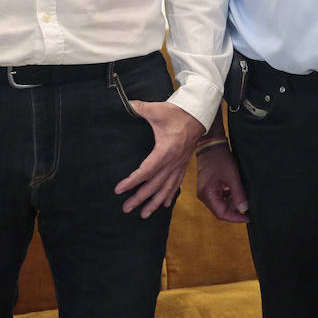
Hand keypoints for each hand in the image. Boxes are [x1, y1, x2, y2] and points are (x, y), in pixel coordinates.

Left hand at [114, 101, 204, 217]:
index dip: (132, 182)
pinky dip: (169, 195)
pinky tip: (164, 205)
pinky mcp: (184, 163)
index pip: (146, 171)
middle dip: (140, 198)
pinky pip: (176, 183)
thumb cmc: (177, 113)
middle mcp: (173, 161)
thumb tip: (126, 103)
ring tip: (144, 215)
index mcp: (165, 150)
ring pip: (167, 188)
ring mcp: (180, 164)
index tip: (119, 189)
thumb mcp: (158, 110)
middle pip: (155, 184)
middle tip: (126, 208)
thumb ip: (140, 108)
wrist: (199, 113)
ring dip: (155, 202)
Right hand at [195, 145, 248, 222]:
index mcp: (208, 195)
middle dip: (235, 210)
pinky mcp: (208, 188)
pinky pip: (219, 197)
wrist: (211, 145)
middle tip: (248, 205)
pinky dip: (228, 197)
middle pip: (221, 210)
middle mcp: (204, 196)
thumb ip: (238, 194)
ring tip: (243, 196)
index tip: (248, 217)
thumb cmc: (220, 158)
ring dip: (232, 203)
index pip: (221, 214)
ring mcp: (205, 192)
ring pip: (221, 204)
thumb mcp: (232, 176)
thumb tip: (244, 209)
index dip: (235, 217)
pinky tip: (236, 191)